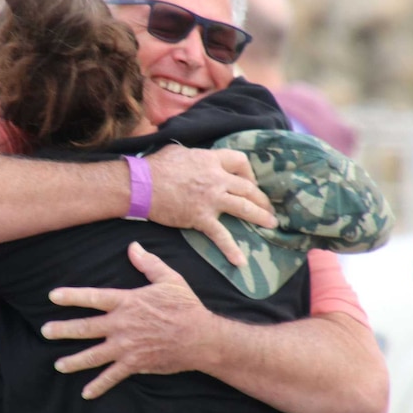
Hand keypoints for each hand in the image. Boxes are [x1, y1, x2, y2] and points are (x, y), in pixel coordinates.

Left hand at [41, 242, 212, 398]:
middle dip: (63, 330)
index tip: (52, 296)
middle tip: (45, 331)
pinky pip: (112, 376)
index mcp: (128, 302)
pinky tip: (86, 392)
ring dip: (74, 361)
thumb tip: (133, 246)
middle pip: (86, 328)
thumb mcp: (168, 279)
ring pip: (94, 355)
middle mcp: (122, 325)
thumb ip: (148, 263)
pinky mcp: (135, 364)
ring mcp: (127, 347)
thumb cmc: (185, 306)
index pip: (93, 297)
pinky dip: (99, 386)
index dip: (71, 296)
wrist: (201, 338)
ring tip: (58, 365)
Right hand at [146, 144, 276, 265]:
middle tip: (268, 208)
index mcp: (210, 160)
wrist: (141, 186)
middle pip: (248, 188)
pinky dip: (231, 249)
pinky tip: (240, 261)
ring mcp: (211, 199)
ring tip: (271, 224)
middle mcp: (216, 179)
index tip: (249, 181)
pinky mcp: (201, 218)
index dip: (248, 172)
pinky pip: (221, 235)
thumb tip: (194, 157)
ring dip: (260, 216)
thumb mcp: (178, 152)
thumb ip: (193, 156)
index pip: (240, 161)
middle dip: (261, 198)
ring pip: (244, 208)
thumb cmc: (155, 167)